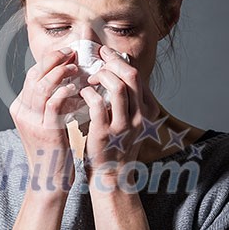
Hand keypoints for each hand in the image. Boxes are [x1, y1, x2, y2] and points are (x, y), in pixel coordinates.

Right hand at [9, 47, 79, 194]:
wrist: (49, 180)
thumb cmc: (53, 151)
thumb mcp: (45, 123)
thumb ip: (50, 104)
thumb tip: (65, 82)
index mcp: (20, 108)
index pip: (32, 76)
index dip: (48, 61)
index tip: (66, 54)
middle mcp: (22, 112)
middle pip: (34, 76)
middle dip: (53, 60)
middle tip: (72, 52)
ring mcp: (32, 121)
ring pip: (41, 86)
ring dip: (60, 72)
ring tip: (75, 67)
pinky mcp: (45, 131)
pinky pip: (53, 103)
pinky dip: (64, 91)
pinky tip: (76, 87)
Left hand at [79, 45, 160, 186]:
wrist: (111, 175)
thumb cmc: (116, 145)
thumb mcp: (130, 121)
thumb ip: (127, 100)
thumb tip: (115, 72)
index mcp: (146, 110)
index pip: (137, 76)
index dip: (120, 60)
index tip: (105, 54)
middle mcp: (139, 116)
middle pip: (131, 76)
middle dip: (112, 61)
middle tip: (97, 56)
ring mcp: (123, 125)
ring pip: (118, 87)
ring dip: (101, 76)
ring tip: (89, 78)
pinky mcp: (105, 134)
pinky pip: (97, 104)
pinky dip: (88, 93)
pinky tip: (82, 93)